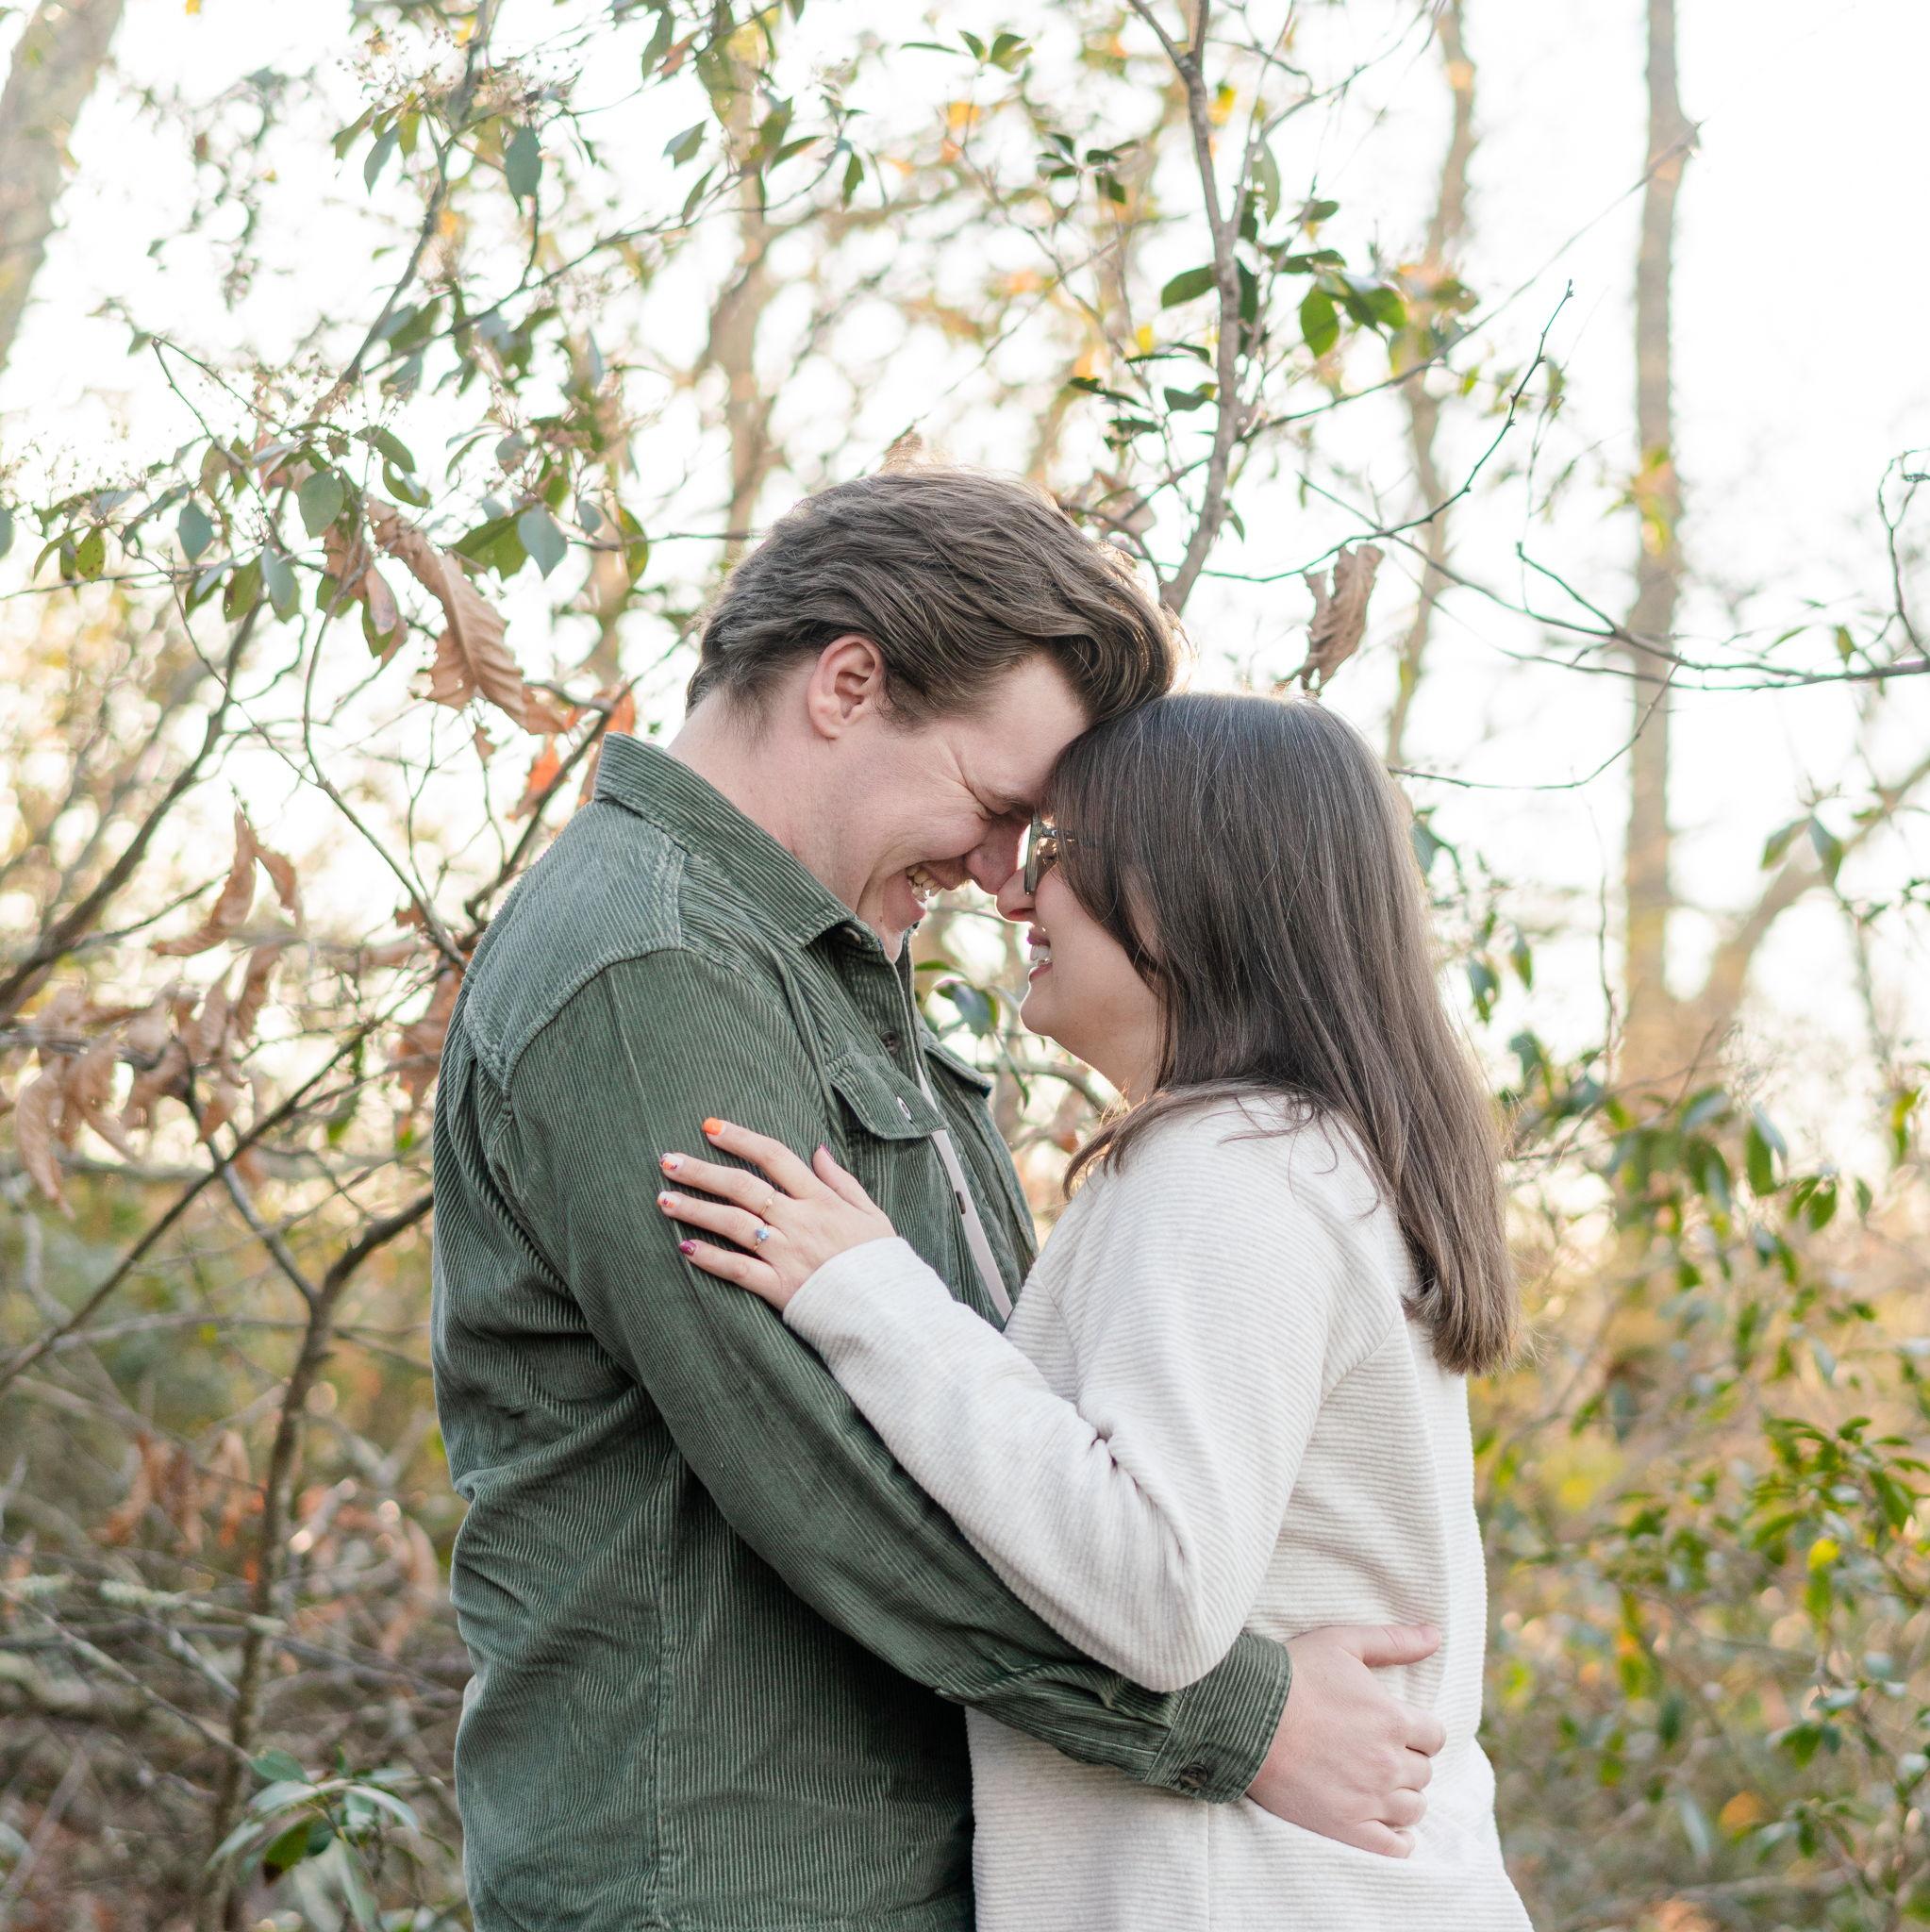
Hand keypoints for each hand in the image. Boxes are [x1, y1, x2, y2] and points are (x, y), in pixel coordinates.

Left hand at [656, 1118, 895, 1311]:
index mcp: (821, 1199)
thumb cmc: (881, 1262)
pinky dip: (710, 1258)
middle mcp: (799, 1221)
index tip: (710, 1127)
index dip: (740, 1139)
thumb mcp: (872, 1213)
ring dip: (695, 1209)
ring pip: (732, 1223)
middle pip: (743, 1186)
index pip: (774, 1157)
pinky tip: (684, 1248)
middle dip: (702, 1171)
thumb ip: (841, 1181)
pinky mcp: (780, 1287)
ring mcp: (787, 1254)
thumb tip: (818, 1150)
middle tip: (667, 1160)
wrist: (891, 1311)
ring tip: (662, 1199)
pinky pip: (738, 1269)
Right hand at [1245, 1623, 1445, 1856]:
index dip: (1418, 1732)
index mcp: (1393, 1720)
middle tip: (1378, 1754)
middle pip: (1424, 1773)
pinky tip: (1385, 1825)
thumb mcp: (1342, 1643)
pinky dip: (1398, 1839)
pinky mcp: (1347, 1828)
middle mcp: (1388, 1763)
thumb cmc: (1292, 1675)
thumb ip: (1393, 1641)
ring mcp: (1369, 1799)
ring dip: (1402, 1797)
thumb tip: (1435, 1634)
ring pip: (1413, 1809)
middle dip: (1407, 1762)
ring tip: (1377, 1786)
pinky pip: (1394, 1847)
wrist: (1244, 1716)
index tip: (1396, 1729)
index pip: (1434, 1736)